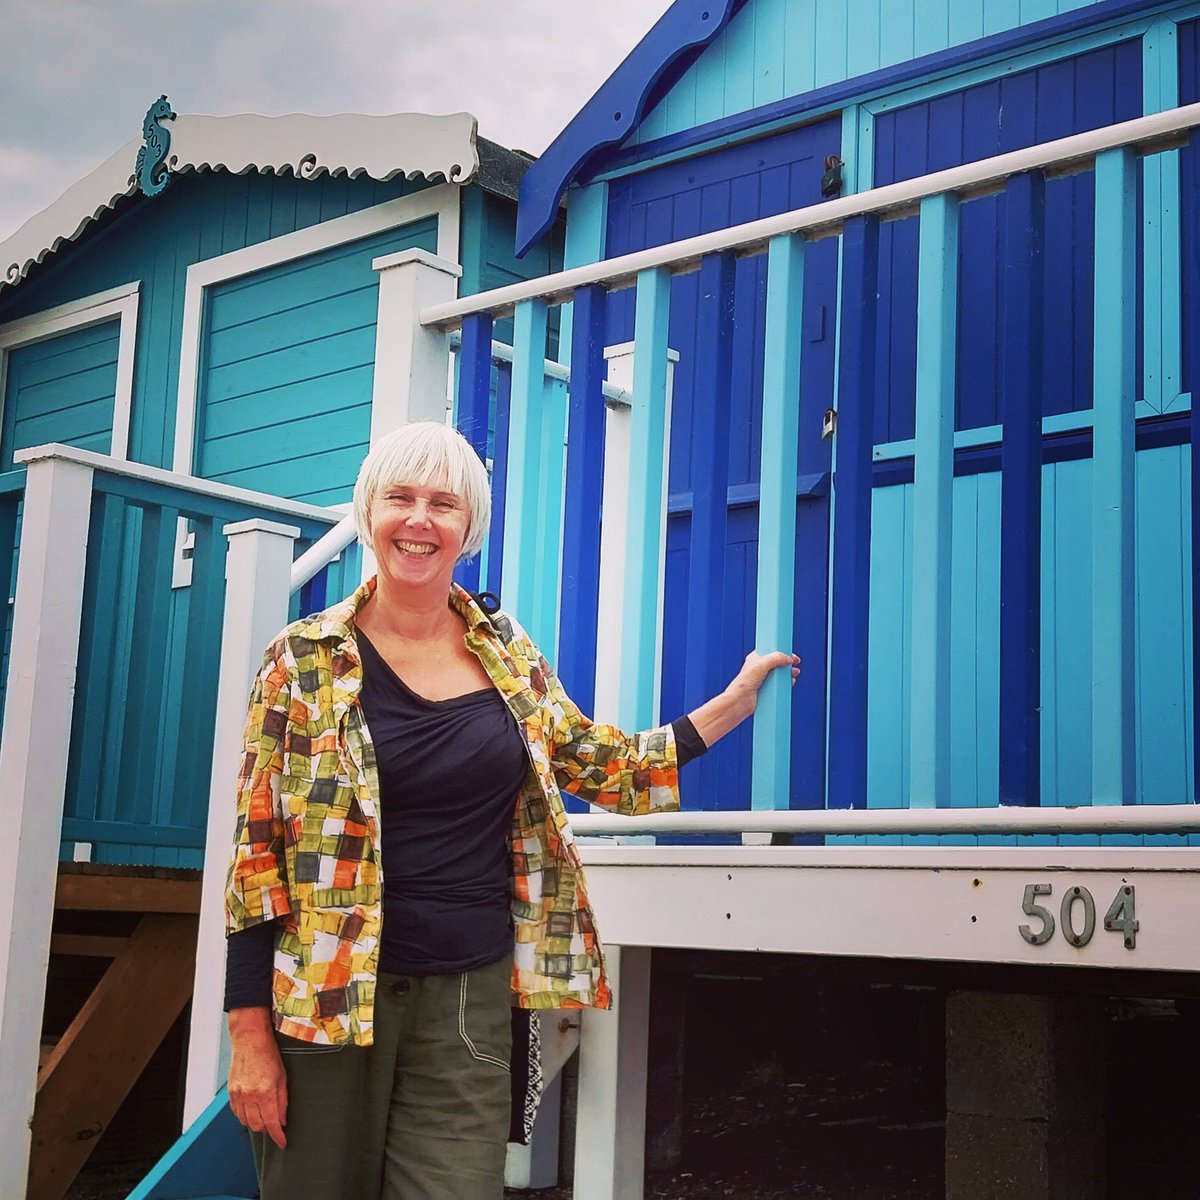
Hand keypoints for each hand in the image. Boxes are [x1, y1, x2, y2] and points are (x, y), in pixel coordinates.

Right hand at [228, 1010, 287, 1148]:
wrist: (250, 1041)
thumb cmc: (268, 1055)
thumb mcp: (283, 1078)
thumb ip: (282, 1101)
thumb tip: (283, 1120)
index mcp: (266, 1092)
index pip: (272, 1123)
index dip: (278, 1136)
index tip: (282, 1142)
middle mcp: (250, 1096)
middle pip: (258, 1126)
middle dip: (267, 1129)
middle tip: (274, 1126)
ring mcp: (238, 1095)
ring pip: (246, 1122)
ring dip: (256, 1123)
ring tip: (264, 1117)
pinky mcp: (231, 1093)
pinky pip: (237, 1113)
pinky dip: (245, 1116)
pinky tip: (252, 1110)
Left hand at [687, 651, 799, 748]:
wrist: (740, 701)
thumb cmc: (744, 682)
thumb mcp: (762, 664)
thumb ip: (776, 658)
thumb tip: (789, 659)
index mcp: (756, 658)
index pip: (771, 651)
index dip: (782, 652)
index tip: (792, 655)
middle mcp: (759, 668)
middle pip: (778, 663)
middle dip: (788, 664)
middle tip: (795, 664)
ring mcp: (763, 679)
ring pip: (779, 674)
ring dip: (788, 674)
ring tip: (794, 674)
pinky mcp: (766, 689)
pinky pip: (778, 685)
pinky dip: (785, 684)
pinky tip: (789, 683)